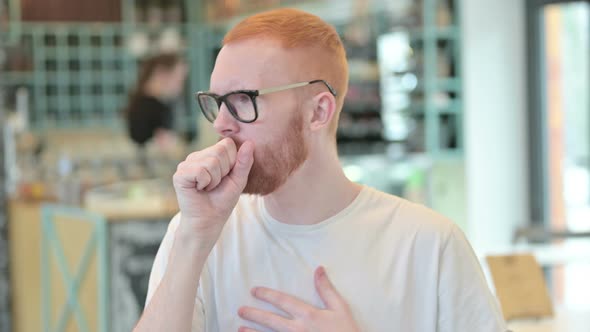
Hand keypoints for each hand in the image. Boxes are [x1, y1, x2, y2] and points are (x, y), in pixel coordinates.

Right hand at [172, 138, 253, 244]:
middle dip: (224, 171)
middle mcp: (197, 156)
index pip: (228, 144)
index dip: (233, 162)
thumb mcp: (238, 180)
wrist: (209, 221)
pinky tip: (199, 189)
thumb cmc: (223, 201)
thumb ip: (244, 162)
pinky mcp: (180, 174)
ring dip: (215, 180)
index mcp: (210, 154)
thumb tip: (250, 142)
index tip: (226, 176)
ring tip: (208, 187)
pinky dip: (205, 183)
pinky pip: (200, 171)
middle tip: (215, 184)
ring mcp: (186, 164)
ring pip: (211, 161)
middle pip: (220, 150)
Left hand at [238, 267, 360, 331]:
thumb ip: (326, 289)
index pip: (283, 301)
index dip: (267, 295)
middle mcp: (298, 330)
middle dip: (254, 314)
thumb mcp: (340, 308)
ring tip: (240, 328)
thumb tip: (318, 269)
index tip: (254, 291)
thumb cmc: (347, 331)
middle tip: (240, 310)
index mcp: (308, 315)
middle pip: (271, 321)